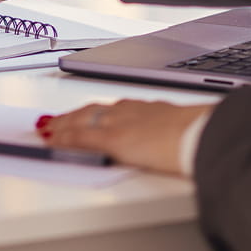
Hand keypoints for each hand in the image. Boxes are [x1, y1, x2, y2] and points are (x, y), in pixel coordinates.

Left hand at [35, 97, 213, 175]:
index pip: (113, 109)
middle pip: (93, 111)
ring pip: (82, 120)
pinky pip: (81, 136)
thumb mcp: (187, 129)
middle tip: (55, 121)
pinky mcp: (113, 139)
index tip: (84, 115)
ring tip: (48, 130)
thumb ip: (175, 131)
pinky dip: (63, 138)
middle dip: (72, 116)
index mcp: (148, 109)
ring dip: (63, 125)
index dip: (95, 113)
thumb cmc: (201, 133)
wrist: (201, 136)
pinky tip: (51, 141)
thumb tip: (179, 140)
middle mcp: (130, 111)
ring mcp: (120, 123)